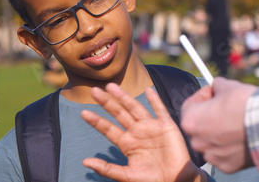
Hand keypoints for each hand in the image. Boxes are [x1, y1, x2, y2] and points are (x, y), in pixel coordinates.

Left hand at [81, 83, 205, 181]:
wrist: (175, 181)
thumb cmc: (151, 180)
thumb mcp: (126, 176)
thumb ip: (107, 168)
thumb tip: (85, 161)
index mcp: (127, 144)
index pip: (108, 129)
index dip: (97, 121)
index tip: (83, 113)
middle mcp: (137, 132)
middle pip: (119, 114)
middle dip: (107, 103)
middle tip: (94, 91)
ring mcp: (151, 127)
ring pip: (135, 108)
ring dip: (124, 97)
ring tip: (111, 86)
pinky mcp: (166, 126)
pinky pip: (159, 110)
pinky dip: (154, 100)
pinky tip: (148, 90)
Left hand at [181, 77, 256, 172]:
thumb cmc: (244, 105)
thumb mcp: (227, 86)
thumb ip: (216, 86)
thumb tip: (217, 87)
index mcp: (191, 121)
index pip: (190, 105)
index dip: (203, 96)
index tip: (213, 93)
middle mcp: (197, 141)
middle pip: (200, 125)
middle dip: (211, 116)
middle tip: (226, 108)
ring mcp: (212, 156)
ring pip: (211, 142)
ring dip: (220, 133)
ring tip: (236, 123)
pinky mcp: (227, 166)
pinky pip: (224, 154)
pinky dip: (230, 147)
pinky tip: (241, 136)